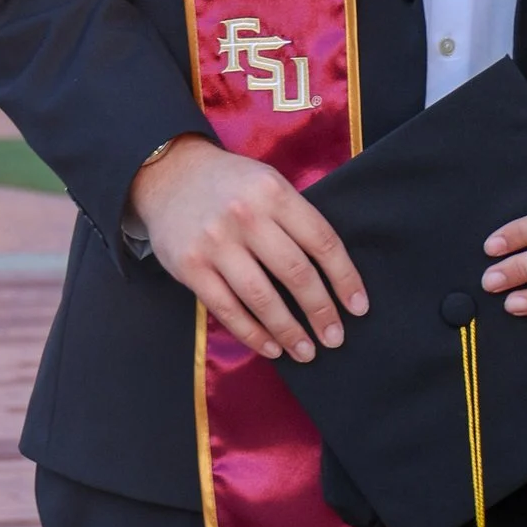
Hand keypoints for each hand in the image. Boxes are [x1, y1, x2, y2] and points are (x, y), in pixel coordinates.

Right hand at [128, 137, 367, 364]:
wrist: (168, 174)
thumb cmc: (231, 184)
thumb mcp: (269, 183)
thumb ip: (297, 219)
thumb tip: (334, 274)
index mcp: (274, 193)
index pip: (322, 242)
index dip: (345, 279)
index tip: (358, 308)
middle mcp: (246, 216)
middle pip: (295, 273)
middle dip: (320, 312)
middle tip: (335, 338)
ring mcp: (215, 243)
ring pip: (262, 298)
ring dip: (289, 331)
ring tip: (306, 352)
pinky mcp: (190, 267)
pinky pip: (227, 309)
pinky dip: (252, 334)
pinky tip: (271, 348)